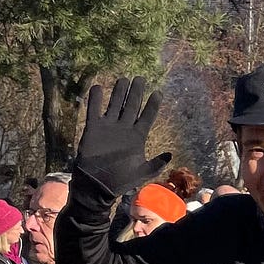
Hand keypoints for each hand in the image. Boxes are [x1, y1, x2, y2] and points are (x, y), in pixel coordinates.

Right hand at [75, 76, 171, 195]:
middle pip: (132, 106)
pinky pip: (94, 110)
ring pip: (115, 104)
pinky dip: (95, 99)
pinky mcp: (94, 128)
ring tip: (123, 79)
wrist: (98, 185)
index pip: (147, 117)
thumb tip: (170, 155)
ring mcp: (109, 127)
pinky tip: (97, 86)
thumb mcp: (142, 173)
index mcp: (137, 137)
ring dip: (119, 92)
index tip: (158, 93)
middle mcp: (124, 129)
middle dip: (136, 92)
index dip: (152, 105)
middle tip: (140, 78)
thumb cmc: (121, 180)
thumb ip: (156, 164)